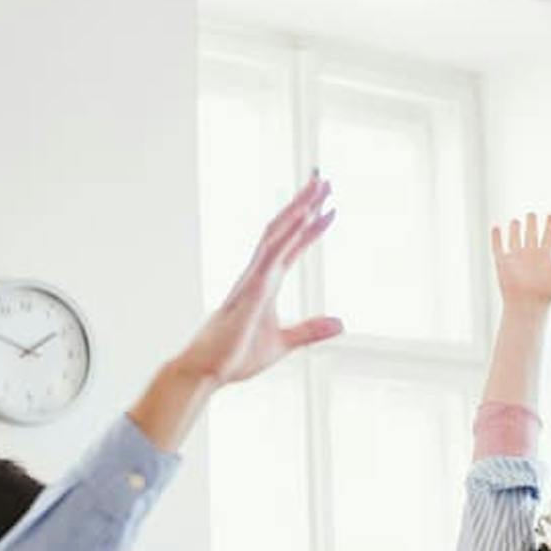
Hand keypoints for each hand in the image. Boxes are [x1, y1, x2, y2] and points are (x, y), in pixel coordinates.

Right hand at [175, 174, 341, 386]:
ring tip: (318, 188)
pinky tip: (303, 216)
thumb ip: (311, 331)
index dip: (311, 226)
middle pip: (284, 230)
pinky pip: (272, 255)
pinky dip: (288, 233)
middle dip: (304, 204)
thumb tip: (340, 323)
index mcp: (266, 283)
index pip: (293, 246)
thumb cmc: (236, 356)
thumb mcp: (284, 342)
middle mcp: (259, 273)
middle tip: (324, 180)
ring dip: (298, 209)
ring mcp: (253, 278)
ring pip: (277, 233)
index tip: (328, 207)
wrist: (209, 370)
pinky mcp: (251, 289)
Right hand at [491, 213, 550, 311]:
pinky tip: (496, 228)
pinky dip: (496, 238)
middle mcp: (531, 256)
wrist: (527, 305)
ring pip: (515, 239)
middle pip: (531, 235)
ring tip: (516, 221)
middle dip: (531, 224)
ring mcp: (516, 259)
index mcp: (545, 257)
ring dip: (515, 230)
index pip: (548, 236)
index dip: (550, 225)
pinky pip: (498, 248)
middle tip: (531, 213)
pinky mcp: (502, 263)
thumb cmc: (547, 293)